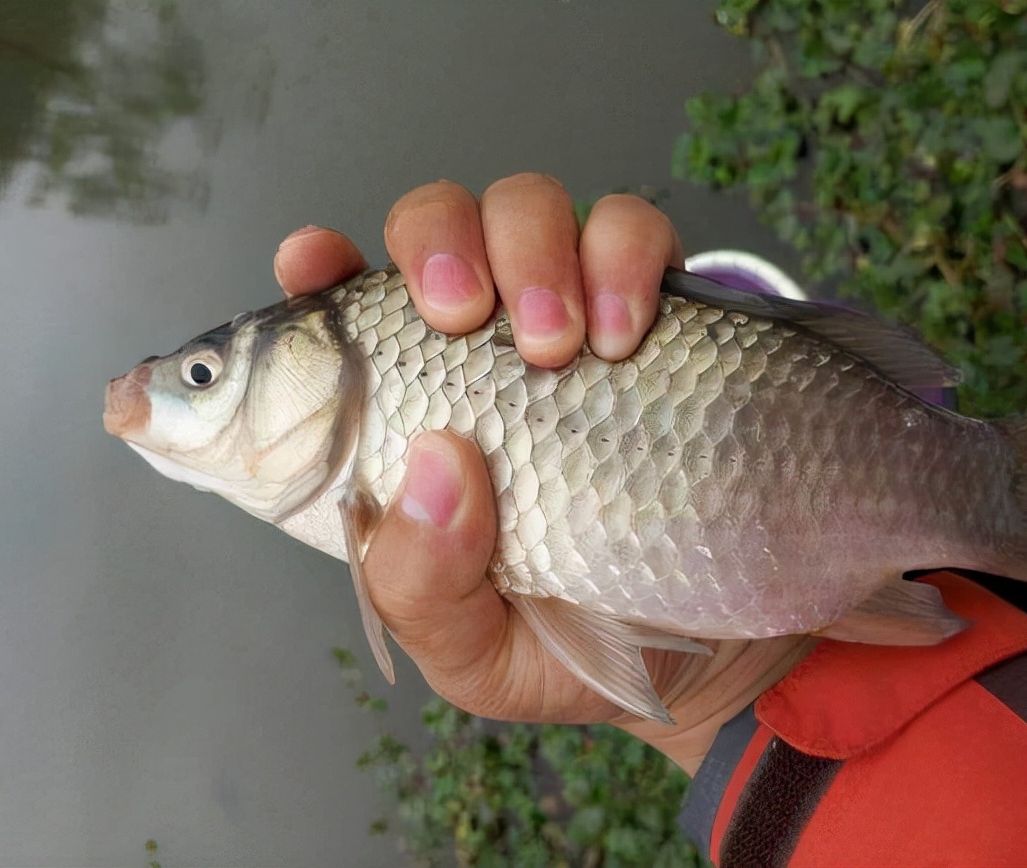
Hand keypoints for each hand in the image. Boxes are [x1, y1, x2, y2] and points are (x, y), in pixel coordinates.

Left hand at [272, 173, 812, 773]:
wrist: (713, 647)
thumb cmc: (567, 639)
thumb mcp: (473, 650)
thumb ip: (421, 583)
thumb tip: (436, 465)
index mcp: (405, 418)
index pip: (336, 315)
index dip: (314, 270)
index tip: (313, 263)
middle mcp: (476, 348)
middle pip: (433, 223)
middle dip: (439, 243)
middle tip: (461, 317)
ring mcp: (567, 314)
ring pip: (528, 204)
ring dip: (532, 251)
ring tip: (558, 346)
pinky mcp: (654, 307)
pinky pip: (633, 229)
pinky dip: (624, 257)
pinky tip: (626, 333)